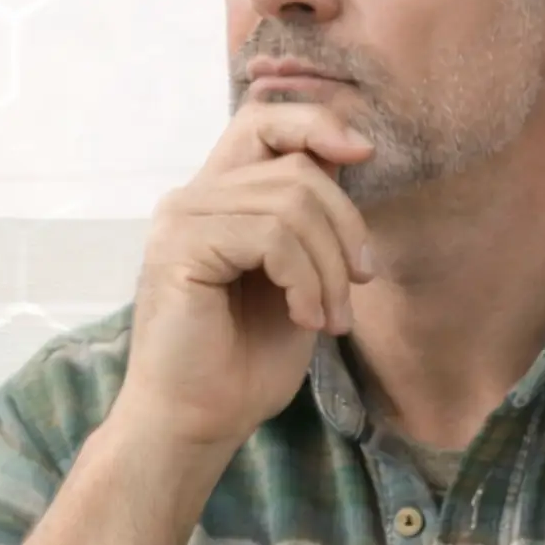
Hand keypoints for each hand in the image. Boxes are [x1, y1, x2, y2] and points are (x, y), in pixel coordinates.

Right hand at [113, 101, 375, 454]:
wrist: (196, 424)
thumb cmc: (243, 361)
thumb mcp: (297, 276)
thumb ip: (309, 218)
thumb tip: (350, 153)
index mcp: (218, 196)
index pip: (263, 121)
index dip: (316, 123)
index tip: (364, 153)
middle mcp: (193, 196)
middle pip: (296, 167)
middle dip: (346, 227)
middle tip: (356, 289)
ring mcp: (182, 218)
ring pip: (292, 203)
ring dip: (329, 268)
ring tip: (328, 318)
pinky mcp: (181, 247)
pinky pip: (272, 237)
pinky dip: (306, 281)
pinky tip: (303, 318)